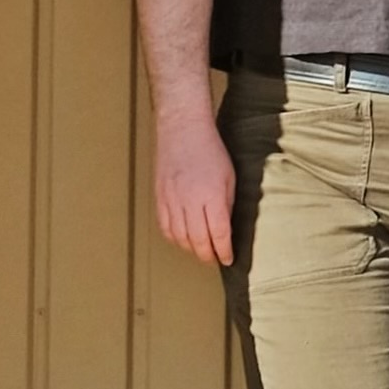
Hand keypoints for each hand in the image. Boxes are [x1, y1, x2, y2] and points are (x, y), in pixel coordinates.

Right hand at [154, 114, 235, 264]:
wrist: (183, 129)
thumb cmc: (210, 150)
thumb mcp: (229, 177)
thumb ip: (227, 204)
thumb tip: (226, 228)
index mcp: (211, 195)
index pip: (218, 234)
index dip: (224, 251)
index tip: (228, 258)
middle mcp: (189, 200)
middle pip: (197, 241)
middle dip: (208, 255)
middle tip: (215, 259)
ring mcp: (171, 199)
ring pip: (179, 238)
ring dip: (191, 249)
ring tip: (201, 251)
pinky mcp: (159, 197)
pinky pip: (165, 227)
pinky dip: (175, 238)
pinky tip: (183, 239)